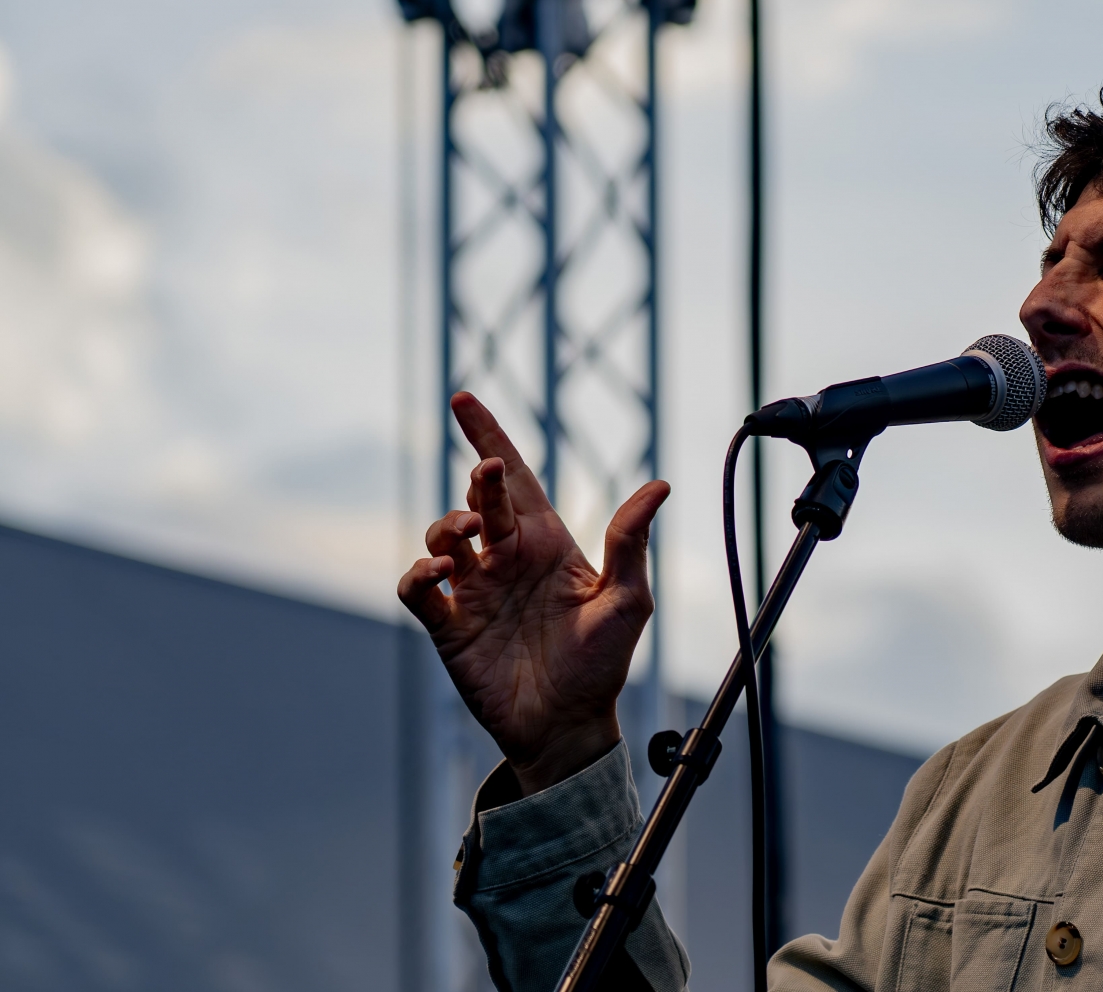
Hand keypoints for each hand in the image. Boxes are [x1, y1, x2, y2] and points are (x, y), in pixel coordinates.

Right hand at [397, 392, 669, 794]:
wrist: (568, 726)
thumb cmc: (602, 664)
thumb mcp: (627, 600)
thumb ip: (631, 543)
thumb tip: (660, 485)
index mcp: (547, 543)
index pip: (514, 478)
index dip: (488, 436)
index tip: (464, 400)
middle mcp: (507, 559)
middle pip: (479, 498)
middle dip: (477, 478)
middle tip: (486, 477)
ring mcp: (475, 590)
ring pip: (442, 535)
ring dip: (448, 524)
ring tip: (470, 536)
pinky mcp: (449, 626)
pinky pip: (417, 589)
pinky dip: (419, 574)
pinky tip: (441, 574)